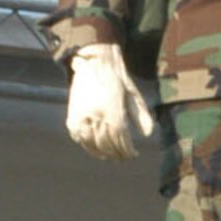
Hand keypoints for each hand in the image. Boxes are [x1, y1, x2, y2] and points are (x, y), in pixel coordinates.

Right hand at [66, 43, 156, 159]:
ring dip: (102, 153)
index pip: (120, 137)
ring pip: (92, 143)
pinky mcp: (72, 116)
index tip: (133, 154)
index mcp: (112, 108)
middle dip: (117, 153)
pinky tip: (96, 149)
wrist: (94, 62)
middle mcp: (95, 114)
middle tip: (124, 158)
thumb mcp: (133, 94)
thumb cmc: (118, 78)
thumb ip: (140, 114)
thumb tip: (148, 134)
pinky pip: (79, 137)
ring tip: (111, 156)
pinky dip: (87, 146)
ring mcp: (81, 115)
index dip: (127, 149)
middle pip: (107, 142)